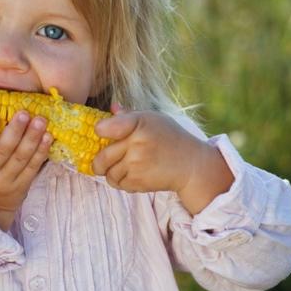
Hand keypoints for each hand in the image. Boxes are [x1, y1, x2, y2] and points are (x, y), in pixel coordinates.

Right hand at [0, 111, 51, 229]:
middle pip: (2, 152)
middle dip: (14, 131)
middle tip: (24, 113)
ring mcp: (5, 183)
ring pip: (20, 158)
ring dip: (32, 138)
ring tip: (40, 120)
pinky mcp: (21, 187)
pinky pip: (32, 168)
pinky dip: (41, 152)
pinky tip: (47, 137)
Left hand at [92, 106, 233, 213]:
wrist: (190, 164)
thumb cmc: (170, 138)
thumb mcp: (153, 119)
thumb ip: (129, 115)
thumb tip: (112, 106)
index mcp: (139, 123)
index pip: (105, 127)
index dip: (100, 130)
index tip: (101, 132)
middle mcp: (137, 144)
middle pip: (102, 157)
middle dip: (99, 161)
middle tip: (103, 160)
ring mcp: (137, 164)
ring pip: (109, 174)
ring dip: (111, 173)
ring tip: (122, 167)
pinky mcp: (140, 182)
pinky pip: (119, 184)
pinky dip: (121, 182)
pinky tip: (132, 175)